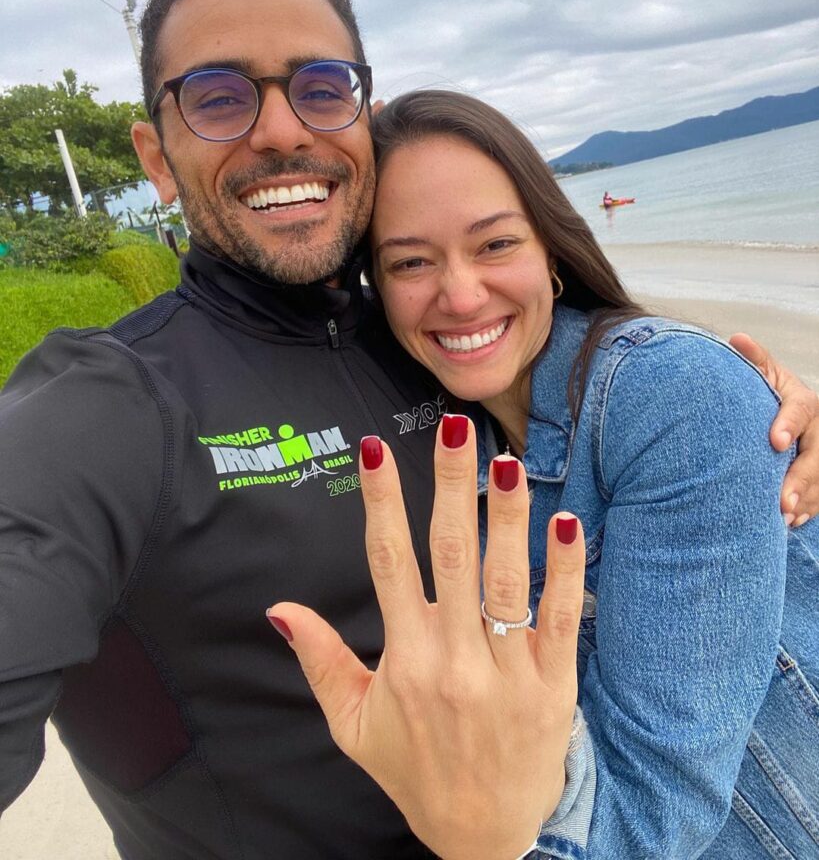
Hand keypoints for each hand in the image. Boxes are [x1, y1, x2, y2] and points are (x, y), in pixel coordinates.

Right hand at [267, 415, 585, 859]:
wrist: (487, 842)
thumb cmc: (418, 775)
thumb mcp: (355, 725)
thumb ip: (322, 662)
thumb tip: (280, 609)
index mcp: (404, 660)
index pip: (388, 562)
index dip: (381, 502)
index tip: (375, 450)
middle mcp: (453, 658)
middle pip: (450, 554)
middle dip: (450, 485)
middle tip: (454, 428)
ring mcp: (508, 672)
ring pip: (506, 578)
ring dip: (506, 516)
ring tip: (505, 461)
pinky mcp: (555, 687)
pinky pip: (560, 617)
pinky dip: (565, 570)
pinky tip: (565, 522)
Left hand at [729, 333, 818, 524]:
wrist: (785, 410)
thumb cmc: (768, 391)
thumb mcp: (764, 373)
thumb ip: (755, 360)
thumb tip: (737, 339)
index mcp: (804, 401)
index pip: (801, 411)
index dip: (788, 425)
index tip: (775, 442)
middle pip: (817, 454)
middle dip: (801, 478)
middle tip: (781, 499)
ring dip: (805, 499)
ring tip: (784, 517)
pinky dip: (808, 509)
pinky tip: (792, 522)